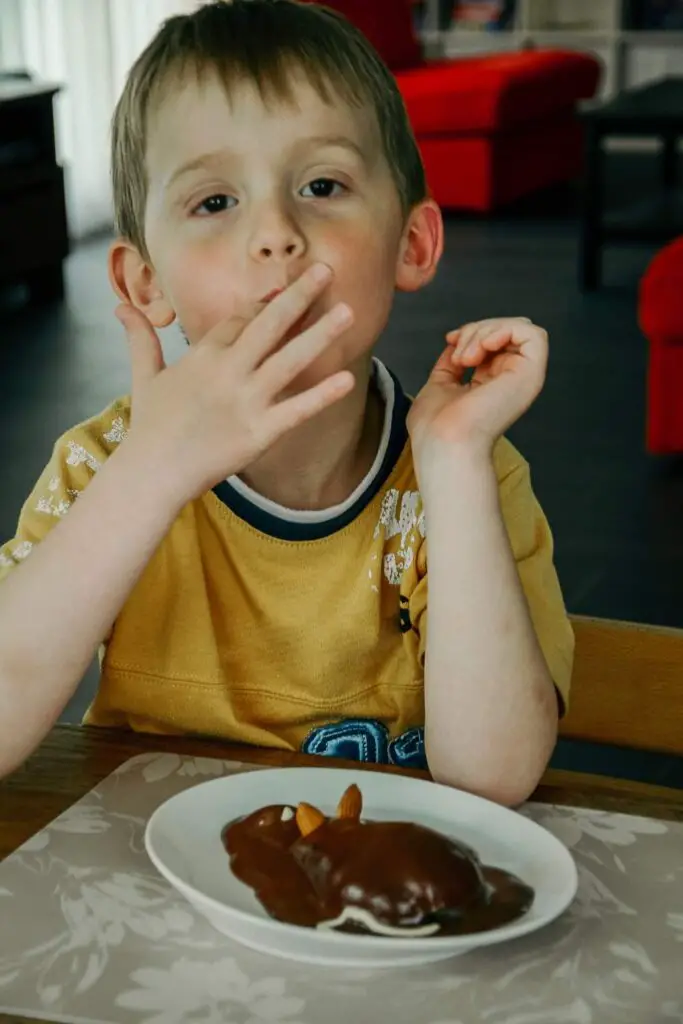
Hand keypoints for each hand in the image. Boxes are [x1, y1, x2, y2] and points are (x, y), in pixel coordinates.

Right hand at [115, 263, 354, 501]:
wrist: (152, 472)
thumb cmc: (150, 426)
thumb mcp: (144, 376)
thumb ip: (141, 339)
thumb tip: (121, 309)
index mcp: (204, 355)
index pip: (241, 319)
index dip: (265, 304)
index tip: (288, 290)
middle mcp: (228, 371)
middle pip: (269, 325)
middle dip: (299, 296)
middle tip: (326, 270)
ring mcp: (246, 401)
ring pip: (290, 360)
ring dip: (320, 334)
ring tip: (349, 312)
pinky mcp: (259, 433)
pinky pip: (297, 410)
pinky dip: (322, 395)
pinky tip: (346, 379)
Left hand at [407, 316, 547, 464]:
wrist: (442, 442)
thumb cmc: (435, 427)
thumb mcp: (440, 384)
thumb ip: (451, 363)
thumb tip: (456, 341)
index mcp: (492, 383)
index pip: (494, 340)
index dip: (472, 331)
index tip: (450, 340)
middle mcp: (511, 380)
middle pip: (507, 330)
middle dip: (477, 329)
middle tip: (458, 356)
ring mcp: (524, 377)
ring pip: (519, 327)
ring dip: (486, 331)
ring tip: (466, 358)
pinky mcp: (531, 374)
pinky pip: (533, 334)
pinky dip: (504, 330)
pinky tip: (483, 348)